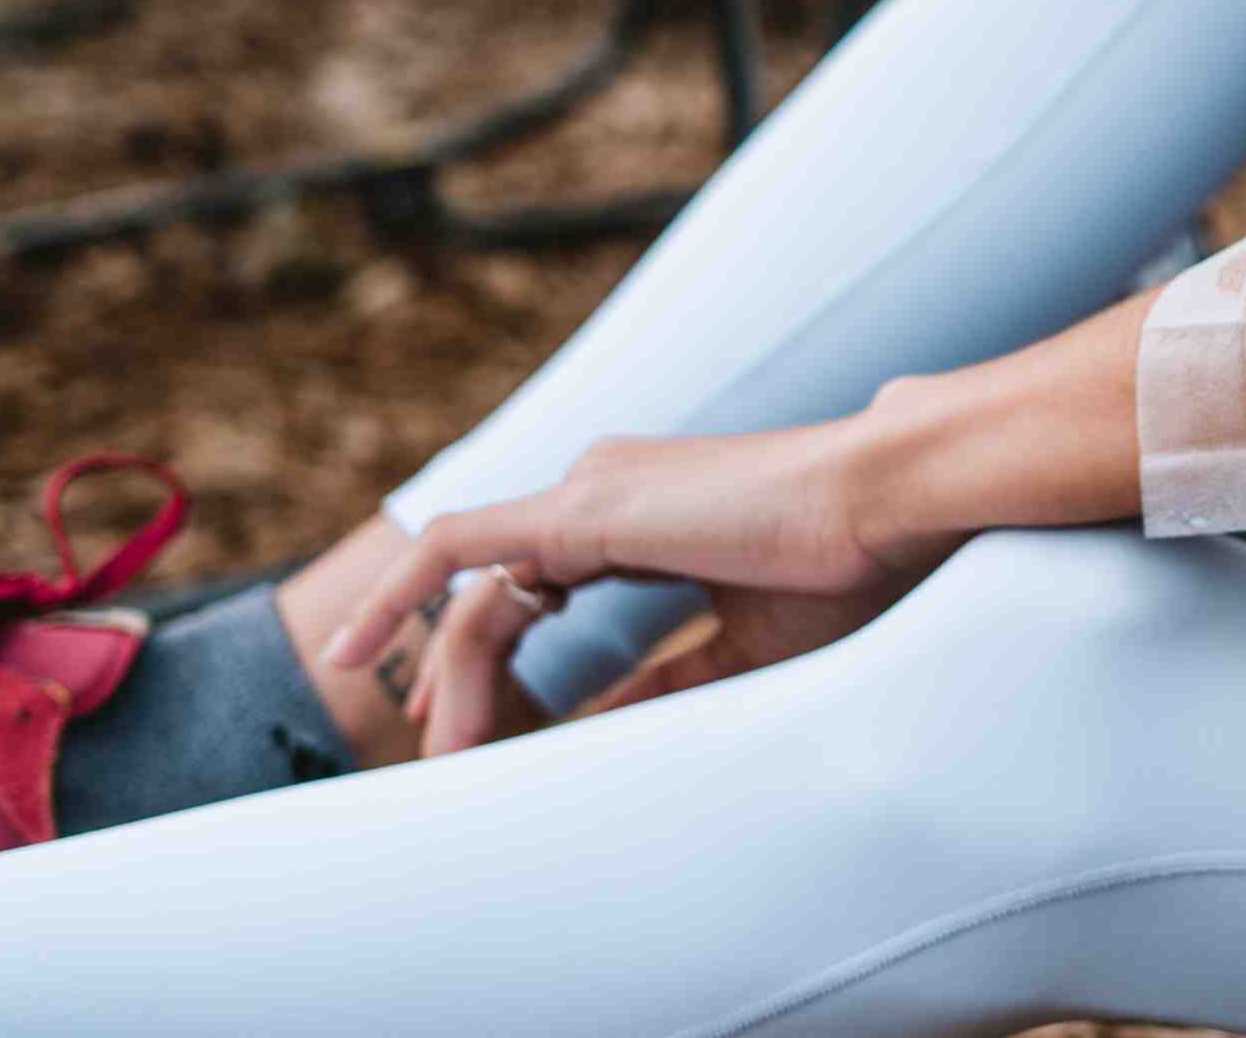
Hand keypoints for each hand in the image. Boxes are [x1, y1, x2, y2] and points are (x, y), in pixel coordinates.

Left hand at [322, 419, 959, 755]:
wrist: (888, 500)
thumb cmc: (848, 563)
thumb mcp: (744, 642)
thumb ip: (664, 681)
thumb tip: (597, 729)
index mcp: (646, 512)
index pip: (537, 582)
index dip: (497, 656)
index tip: (476, 726)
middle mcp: (603, 487)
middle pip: (496, 592)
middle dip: (456, 678)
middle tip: (444, 757)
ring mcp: (589, 488)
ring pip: (477, 587)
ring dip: (451, 675)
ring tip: (449, 753)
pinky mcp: (584, 505)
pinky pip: (460, 551)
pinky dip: (403, 597)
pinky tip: (357, 649)